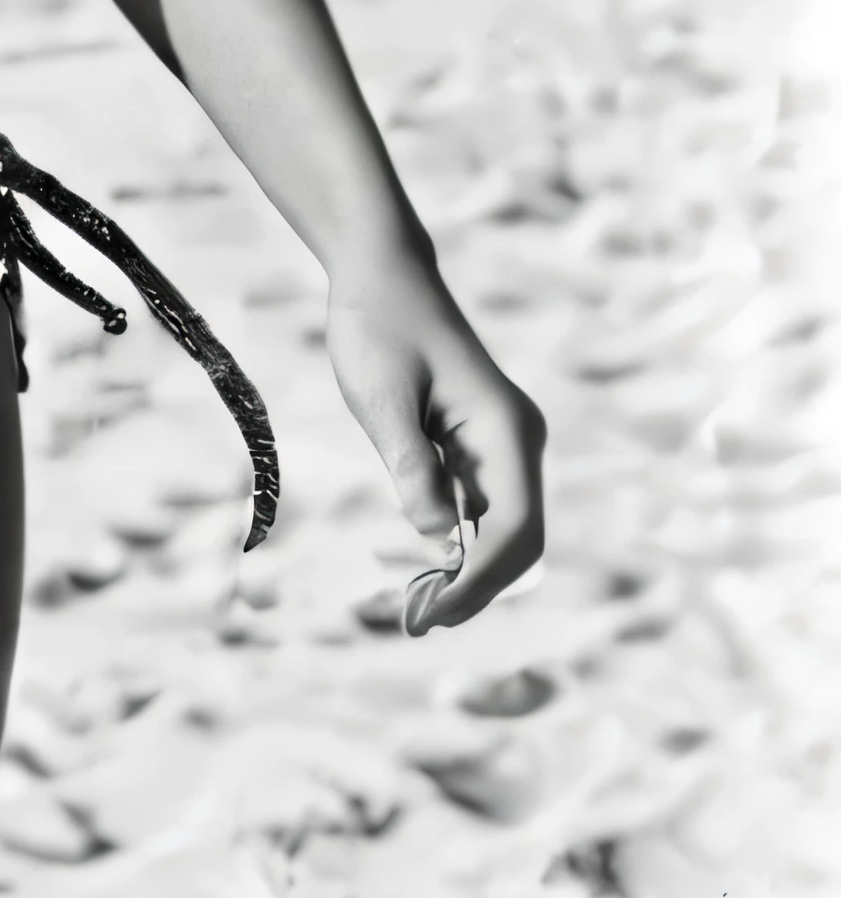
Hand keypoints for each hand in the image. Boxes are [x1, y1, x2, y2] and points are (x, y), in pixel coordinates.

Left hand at [322, 253, 544, 631]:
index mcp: (507, 430)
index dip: (477, 582)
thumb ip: (412, 469)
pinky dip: (461, 544)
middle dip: (476, 588)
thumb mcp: (383, 402)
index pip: (514, 530)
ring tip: (415, 607)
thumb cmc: (378, 329)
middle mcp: (519, 440)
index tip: (431, 614)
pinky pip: (485, 508)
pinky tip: (425, 568)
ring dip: (468, 572)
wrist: (382, 275)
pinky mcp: (483, 444)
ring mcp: (505, 444)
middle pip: (519, 541)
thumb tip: (439, 539)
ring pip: (504, 530)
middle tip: (416, 622)